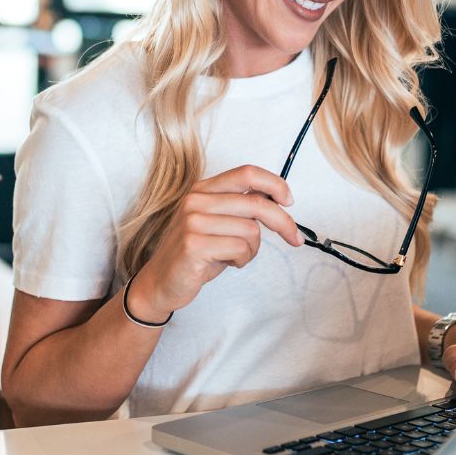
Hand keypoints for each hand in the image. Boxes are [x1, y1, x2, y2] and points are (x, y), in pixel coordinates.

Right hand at [127, 165, 303, 321]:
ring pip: (251, 230)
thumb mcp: (219, 223)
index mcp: (203, 189)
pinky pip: (240, 248)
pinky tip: (227, 263)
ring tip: (236, 256)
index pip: (247, 173)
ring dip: (253, 249)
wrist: (161, 282)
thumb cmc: (196, 253)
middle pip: (256, 203)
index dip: (275, 183)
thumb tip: (278, 196)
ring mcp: (193, 221)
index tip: (289, 200)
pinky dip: (242, 260)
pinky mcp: (194, 245)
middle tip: (294, 238)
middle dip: (283, 222)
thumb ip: (241, 207)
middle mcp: (196, 200)